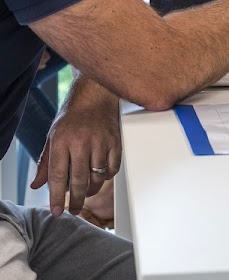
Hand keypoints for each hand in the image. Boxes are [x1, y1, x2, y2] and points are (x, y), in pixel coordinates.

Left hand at [31, 76, 120, 216]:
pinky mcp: (116, 140)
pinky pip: (114, 167)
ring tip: (87, 192)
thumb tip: (37, 185)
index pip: (59, 177)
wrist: (95, 93)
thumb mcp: (53, 136)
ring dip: (92, 189)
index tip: (57, 211)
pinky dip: (108, 176)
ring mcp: (101, 141)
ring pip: (98, 177)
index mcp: (62, 141)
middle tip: (74, 209)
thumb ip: (45, 163)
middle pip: (80, 181)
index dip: (57, 198)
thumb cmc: (73, 114)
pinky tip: (101, 176)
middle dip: (77, 201)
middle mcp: (82, 142)